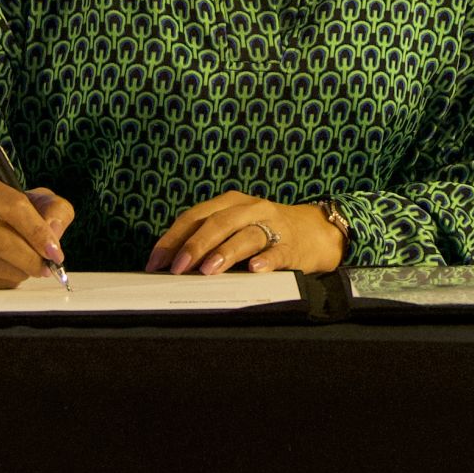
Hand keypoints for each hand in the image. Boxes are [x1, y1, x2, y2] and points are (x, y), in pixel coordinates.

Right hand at [0, 178, 73, 288]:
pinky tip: (9, 276)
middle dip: (28, 258)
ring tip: (30, 271)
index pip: (12, 206)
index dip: (37, 231)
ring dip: (16, 273)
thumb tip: (55, 232)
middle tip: (46, 268)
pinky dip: (1, 282)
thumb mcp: (27, 199)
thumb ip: (52, 209)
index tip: (55, 252)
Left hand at [147, 193, 343, 276]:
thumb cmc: (267, 232)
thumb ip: (209, 239)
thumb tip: (172, 265)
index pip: (196, 216)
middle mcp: (251, 208)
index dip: (173, 238)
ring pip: (246, 235)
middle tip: (178, 269)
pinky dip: (266, 260)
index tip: (156, 262)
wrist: (317, 231)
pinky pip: (278, 252)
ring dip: (225, 252)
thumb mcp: (236, 227)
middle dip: (195, 246)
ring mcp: (273, 225)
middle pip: (218, 223)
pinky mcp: (293, 245)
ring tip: (208, 270)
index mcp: (231, 202)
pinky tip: (255, 269)